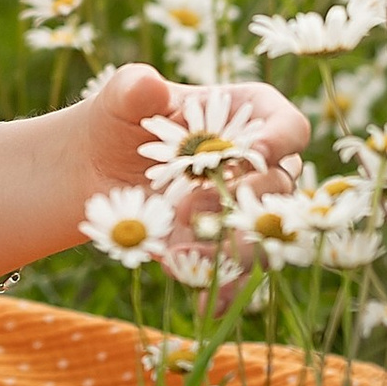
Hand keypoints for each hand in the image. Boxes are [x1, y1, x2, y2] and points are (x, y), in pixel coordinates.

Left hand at [78, 63, 307, 274]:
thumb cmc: (118, 121)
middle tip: (190, 205)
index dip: (279, 142)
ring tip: (184, 253)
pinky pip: (239, 273)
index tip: (251, 155)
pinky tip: (201, 300)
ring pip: (266, 237)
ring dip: (232, 248)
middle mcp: (260, 165)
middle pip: (281, 188)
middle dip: (241, 200)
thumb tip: (148, 85)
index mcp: (249, 115)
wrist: (96, 171)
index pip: (289, 127)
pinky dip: (223, 286)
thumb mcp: (120, 99)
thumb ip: (133, 89)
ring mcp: (245, 210)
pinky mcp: (224, 247)